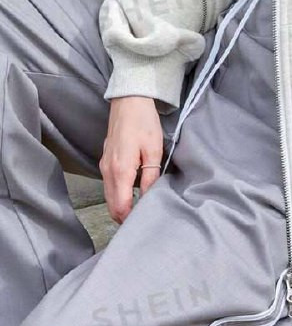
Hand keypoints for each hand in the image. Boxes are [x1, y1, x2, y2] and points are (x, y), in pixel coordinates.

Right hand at [99, 96, 163, 223]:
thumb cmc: (143, 123)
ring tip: (139, 210)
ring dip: (121, 206)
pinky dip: (118, 195)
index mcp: (120, 171)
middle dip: (124, 217)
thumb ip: (150, 177)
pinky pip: (109, 185)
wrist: (129, 101)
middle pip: (112, 206)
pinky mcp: (105, 161)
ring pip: (109, 196)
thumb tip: (149, 198)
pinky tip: (132, 194)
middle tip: (142, 221)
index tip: (143, 224)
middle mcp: (108, 171)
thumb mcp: (154, 150)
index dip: (130, 219)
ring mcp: (104, 166)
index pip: (121, 207)